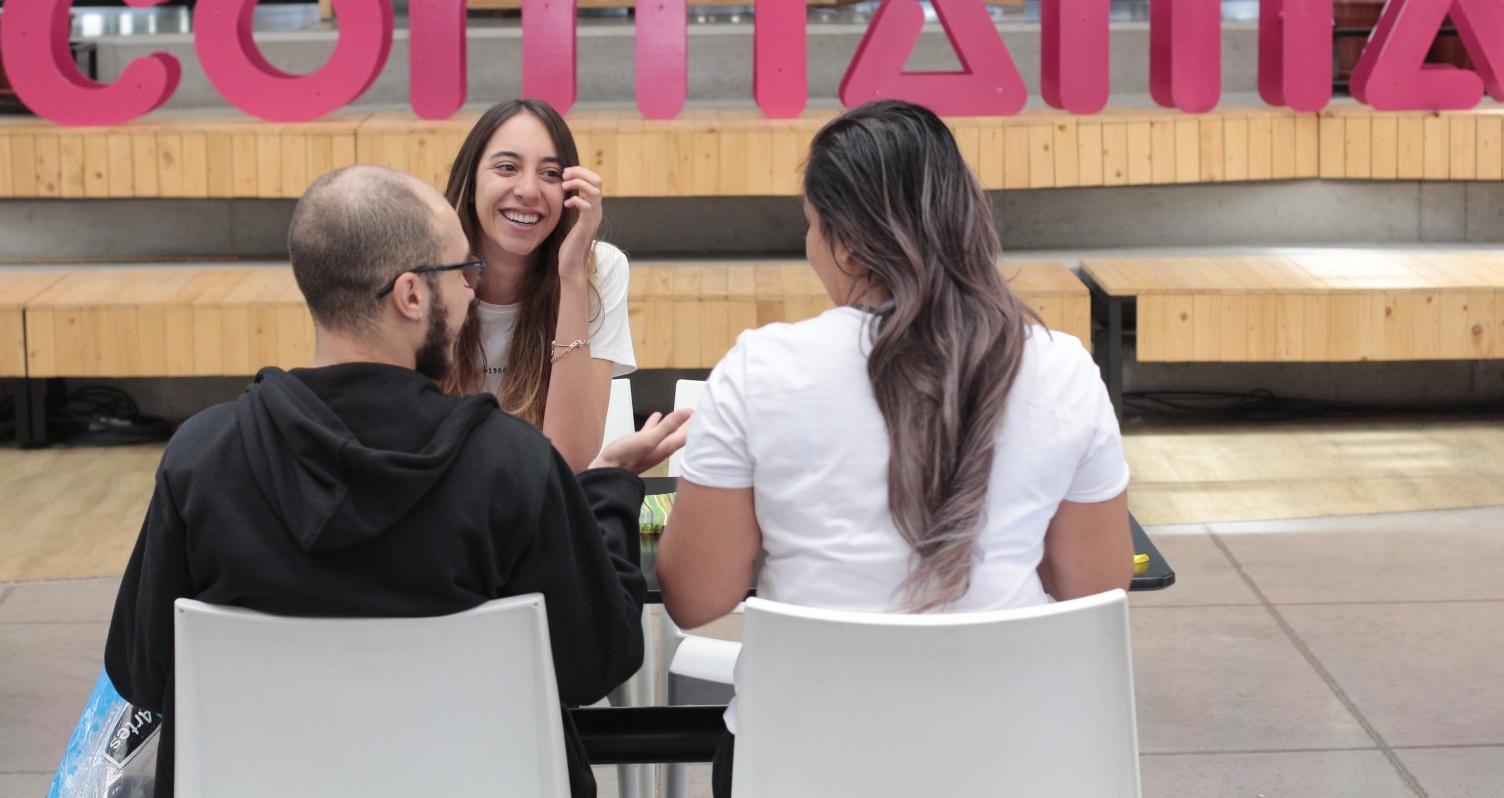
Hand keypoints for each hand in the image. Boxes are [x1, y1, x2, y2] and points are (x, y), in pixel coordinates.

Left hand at [558, 165, 603, 283]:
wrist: (572, 265)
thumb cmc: (570, 244)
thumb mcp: (573, 220)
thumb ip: (575, 205)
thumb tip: (571, 191)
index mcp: (593, 207)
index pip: (595, 180)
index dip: (581, 172)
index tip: (566, 173)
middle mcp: (596, 211)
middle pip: (597, 180)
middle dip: (580, 172)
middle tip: (564, 174)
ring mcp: (593, 218)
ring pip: (594, 190)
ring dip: (577, 183)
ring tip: (564, 186)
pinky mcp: (586, 226)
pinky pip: (585, 206)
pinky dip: (575, 200)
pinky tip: (566, 205)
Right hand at [589, 409, 692, 474]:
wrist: (607, 471)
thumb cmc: (626, 456)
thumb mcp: (648, 439)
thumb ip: (667, 427)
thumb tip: (687, 413)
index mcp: (666, 447)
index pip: (686, 434)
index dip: (695, 424)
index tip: (705, 413)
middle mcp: (661, 448)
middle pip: (680, 433)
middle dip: (689, 423)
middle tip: (699, 412)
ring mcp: (651, 447)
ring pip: (668, 432)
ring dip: (675, 423)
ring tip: (683, 413)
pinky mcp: (640, 445)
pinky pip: (653, 431)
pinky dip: (657, 423)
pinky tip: (657, 415)